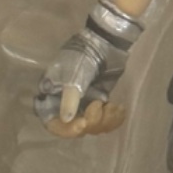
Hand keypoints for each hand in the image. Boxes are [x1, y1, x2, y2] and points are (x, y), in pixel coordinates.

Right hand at [35, 0, 141, 137]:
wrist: (106, 43)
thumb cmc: (84, 57)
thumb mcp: (74, 77)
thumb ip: (69, 99)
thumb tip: (66, 120)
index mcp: (53, 97)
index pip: (53, 123)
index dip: (66, 129)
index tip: (82, 125)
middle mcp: (66, 104)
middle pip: (76, 128)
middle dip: (91, 122)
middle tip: (100, 105)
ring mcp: (84, 105)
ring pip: (93, 127)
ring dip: (105, 120)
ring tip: (113, 105)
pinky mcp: (101, 104)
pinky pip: (106, 122)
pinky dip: (114, 119)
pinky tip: (119, 108)